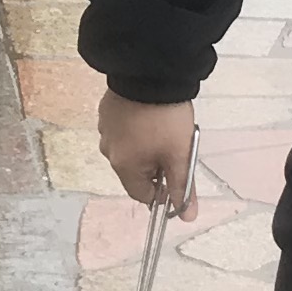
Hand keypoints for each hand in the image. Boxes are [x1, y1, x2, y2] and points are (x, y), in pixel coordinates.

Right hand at [97, 91, 198, 215]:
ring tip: (161, 126)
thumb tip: (187, 218)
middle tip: (172, 145)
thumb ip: (183, 187)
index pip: (142, 194)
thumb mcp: (180, 155)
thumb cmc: (166, 119)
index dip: (162, 187)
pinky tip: (148, 114)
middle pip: (135, 172)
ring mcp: (104, 129)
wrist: (149, 72)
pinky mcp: (105, 111)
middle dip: (154, 164)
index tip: (176, 169)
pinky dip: (135, 128)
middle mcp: (108, 151)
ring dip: (144, 146)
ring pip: (128, 150)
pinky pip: (122, 130)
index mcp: (123, 166)